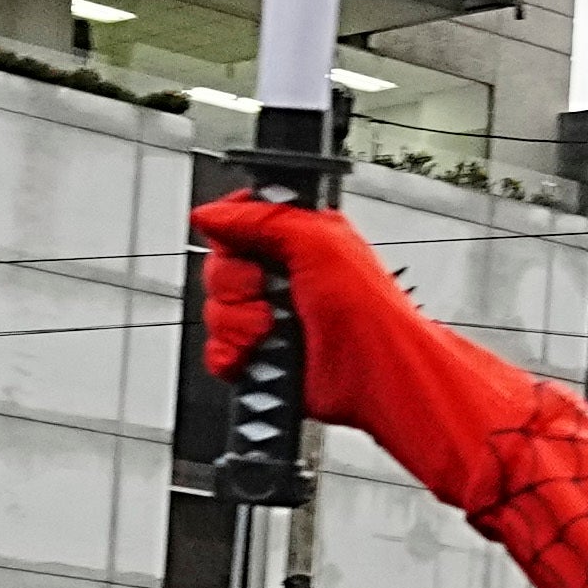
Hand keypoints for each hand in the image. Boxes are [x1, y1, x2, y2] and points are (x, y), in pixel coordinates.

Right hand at [188, 194, 538, 515]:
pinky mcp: (263, 356)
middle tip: (269, 293)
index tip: (248, 249)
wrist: (376, 372)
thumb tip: (212, 214)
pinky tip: (260, 352)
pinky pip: (219, 351)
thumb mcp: (318, 239)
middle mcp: (282, 278)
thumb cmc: (367, 309)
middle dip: (237, 285)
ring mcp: (271, 319)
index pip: (236, 226)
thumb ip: (260, 217)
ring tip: (276, 329)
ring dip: (239, 323)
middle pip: (219, 269)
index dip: (232, 237)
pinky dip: (232, 354)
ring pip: (216, 311)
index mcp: (296, 242)